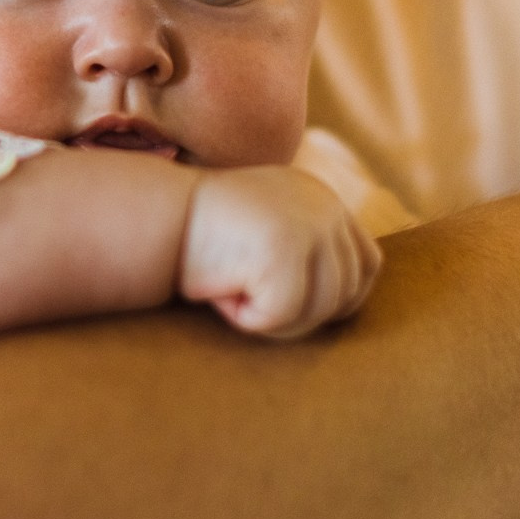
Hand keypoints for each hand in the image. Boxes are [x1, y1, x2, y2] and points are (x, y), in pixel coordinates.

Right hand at [180, 166, 380, 338]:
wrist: (152, 217)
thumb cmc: (198, 238)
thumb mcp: (263, 232)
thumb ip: (301, 252)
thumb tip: (338, 304)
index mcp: (321, 198)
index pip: (367, 264)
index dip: (339, 300)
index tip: (300, 313)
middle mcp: (324, 204)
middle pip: (348, 292)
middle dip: (302, 317)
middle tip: (251, 307)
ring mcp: (309, 223)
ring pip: (321, 309)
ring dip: (275, 320)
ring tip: (234, 296)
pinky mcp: (286, 246)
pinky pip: (284, 314)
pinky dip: (250, 318)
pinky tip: (222, 294)